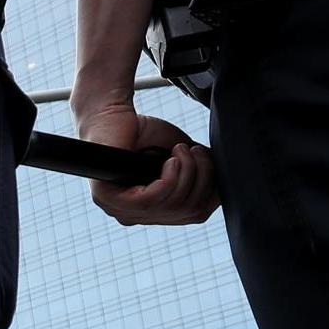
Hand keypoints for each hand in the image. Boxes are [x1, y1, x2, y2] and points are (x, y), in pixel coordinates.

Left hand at [73, 104, 218, 226]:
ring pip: (172, 206)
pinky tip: (169, 160)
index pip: (194, 214)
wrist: (114, 112)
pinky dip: (169, 178)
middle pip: (188, 212)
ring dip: (188, 172)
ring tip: (181, 151)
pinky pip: (151, 201)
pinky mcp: (106, 197)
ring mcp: (118, 208)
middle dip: (203, 177)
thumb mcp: (182, 158)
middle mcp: (134, 215)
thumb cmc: (146, 135)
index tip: (211, 162)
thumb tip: (222, 189)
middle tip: (195, 151)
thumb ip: (199, 175)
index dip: (213, 190)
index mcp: (151, 211)